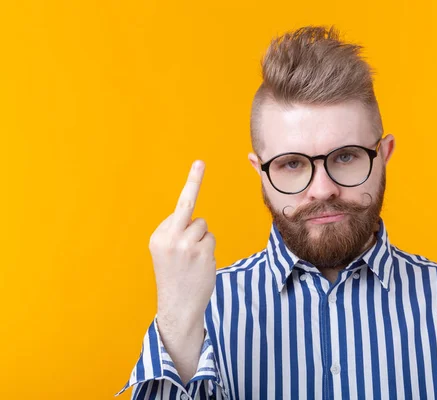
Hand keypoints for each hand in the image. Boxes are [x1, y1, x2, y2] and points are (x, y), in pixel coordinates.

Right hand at [150, 160, 215, 330]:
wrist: (178, 306)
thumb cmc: (175, 278)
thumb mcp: (166, 253)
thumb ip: (176, 234)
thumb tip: (196, 221)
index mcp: (157, 236)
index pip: (177, 212)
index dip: (186, 205)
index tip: (197, 165)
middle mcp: (169, 237)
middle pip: (187, 205)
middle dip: (193, 180)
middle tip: (199, 162)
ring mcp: (187, 244)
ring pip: (203, 225)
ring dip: (202, 240)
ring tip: (193, 260)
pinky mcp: (203, 251)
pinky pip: (211, 238)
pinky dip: (209, 250)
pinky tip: (200, 265)